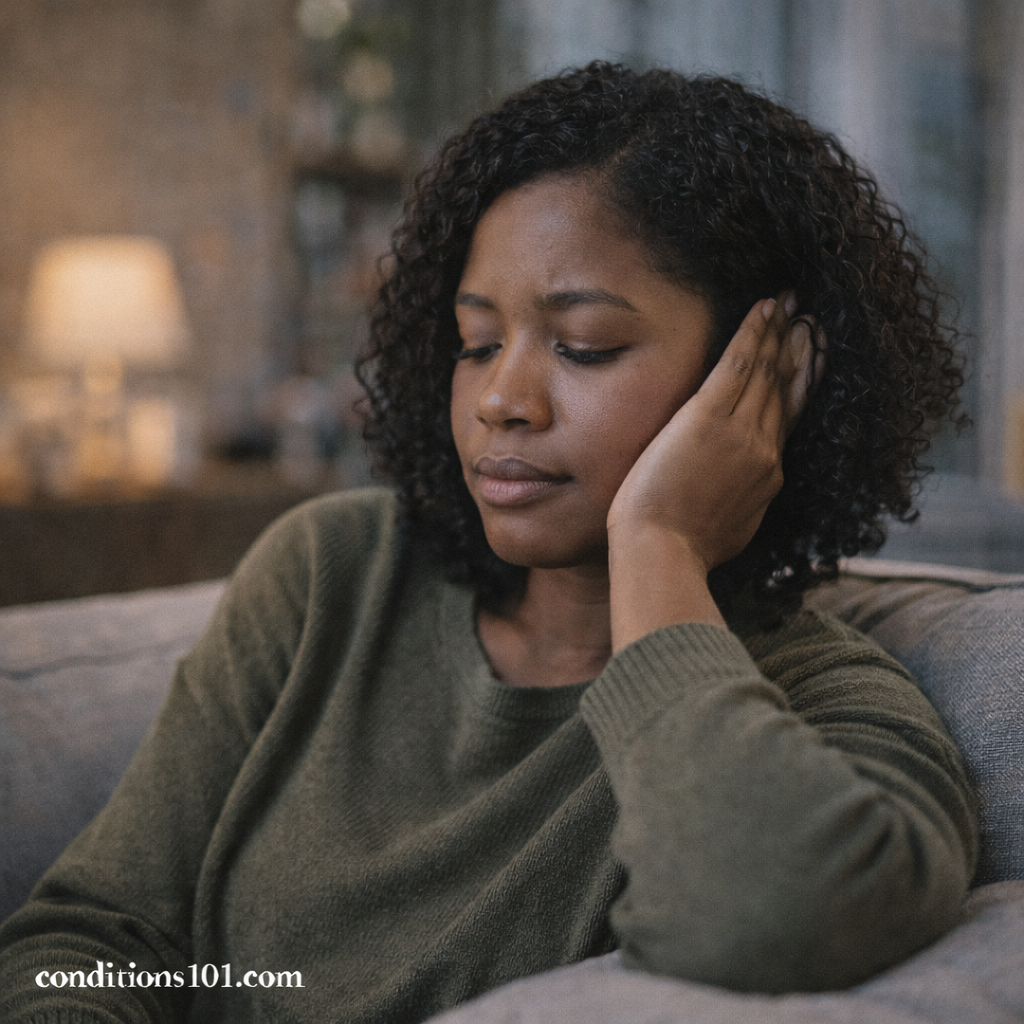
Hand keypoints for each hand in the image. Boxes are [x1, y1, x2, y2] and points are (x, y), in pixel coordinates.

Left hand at [607, 293, 821, 646]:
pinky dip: (754, 332)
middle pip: (786, 389)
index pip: (788, 419)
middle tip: (810, 319)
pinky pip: (739, 363)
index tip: (811, 359)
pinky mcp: (709, 417)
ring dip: (780, 332)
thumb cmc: (681, 550)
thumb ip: (739, 504)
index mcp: (766, 476)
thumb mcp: (728, 530)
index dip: (801, 385)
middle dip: (799, 350)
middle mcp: (763, 449)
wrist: (662, 553)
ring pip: (768, 371)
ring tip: (791, 302)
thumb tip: (737, 496)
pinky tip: (765, 306)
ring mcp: (740, 432)